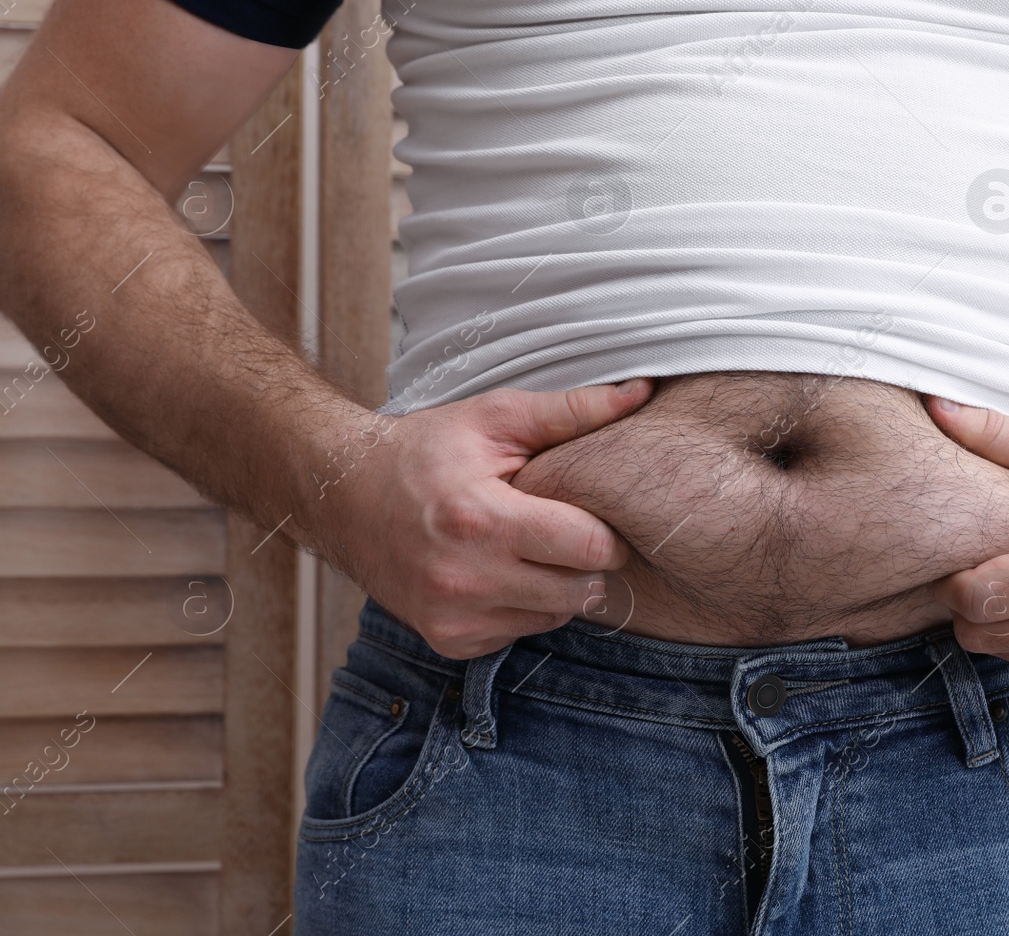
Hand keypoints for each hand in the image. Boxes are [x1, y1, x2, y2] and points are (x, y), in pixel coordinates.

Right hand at [309, 380, 652, 659]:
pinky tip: (503, 572)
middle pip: (580, 591)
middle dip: (587, 563)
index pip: (589, 549)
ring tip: (533, 547)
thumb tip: (641, 393)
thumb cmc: (425, 450)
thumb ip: (572, 411)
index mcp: (480, 520)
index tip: (594, 515)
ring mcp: (452, 616)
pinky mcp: (447, 640)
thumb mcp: (495, 418)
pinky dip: (524, 607)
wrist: (342, 495)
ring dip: (558, 587)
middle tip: (568, 531)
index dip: (606, 532)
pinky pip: (520, 633)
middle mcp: (464, 578)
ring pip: (555, 618)